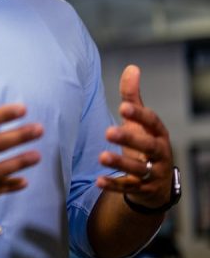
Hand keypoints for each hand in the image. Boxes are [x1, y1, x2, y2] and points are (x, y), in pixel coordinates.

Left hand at [97, 65, 172, 208]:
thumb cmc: (144, 142)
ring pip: (139, 170)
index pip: (152, 122)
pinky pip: (129, 188)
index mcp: (158, 133)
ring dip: (120, 164)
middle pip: (148, 147)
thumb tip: (132, 67)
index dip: (140, 115)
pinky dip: (114, 185)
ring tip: (101, 157)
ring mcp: (153, 173)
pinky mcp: (143, 189)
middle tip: (108, 132)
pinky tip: (98, 181)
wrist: (156, 182)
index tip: (123, 107)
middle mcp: (159, 153)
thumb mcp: (139, 121)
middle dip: (130, 140)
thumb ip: (133, 97)